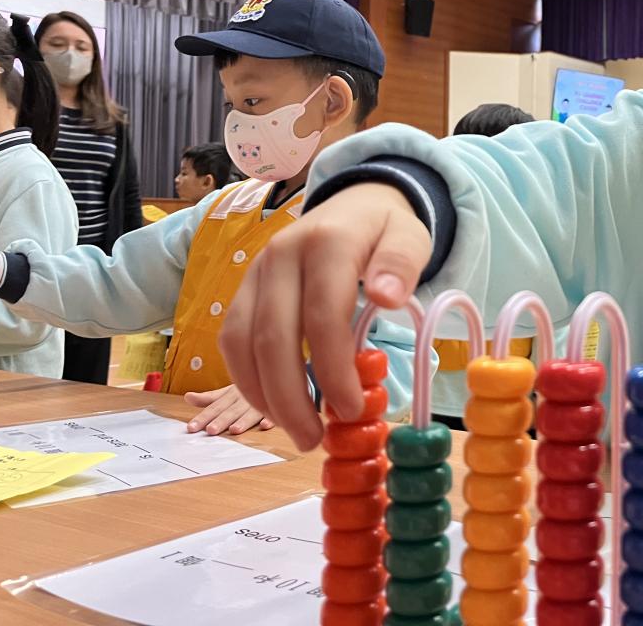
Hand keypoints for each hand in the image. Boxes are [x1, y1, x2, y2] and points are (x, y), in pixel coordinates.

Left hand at [184, 384, 273, 434]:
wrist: (272, 376)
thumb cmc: (247, 390)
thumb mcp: (227, 392)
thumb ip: (208, 398)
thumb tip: (188, 397)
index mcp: (232, 394)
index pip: (215, 406)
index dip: (203, 416)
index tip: (191, 427)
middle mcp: (245, 398)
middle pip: (231, 411)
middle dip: (221, 420)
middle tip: (210, 430)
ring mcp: (261, 403)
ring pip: (251, 412)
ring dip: (243, 420)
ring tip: (234, 430)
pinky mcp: (275, 408)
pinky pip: (274, 414)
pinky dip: (270, 418)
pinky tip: (265, 425)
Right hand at [220, 183, 429, 450]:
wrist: (355, 203)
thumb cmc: (385, 231)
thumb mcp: (411, 238)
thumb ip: (401, 264)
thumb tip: (386, 298)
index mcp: (327, 242)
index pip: (323, 315)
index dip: (333, 369)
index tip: (352, 410)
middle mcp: (281, 254)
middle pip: (273, 337)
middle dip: (291, 397)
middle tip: (314, 440)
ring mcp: (256, 271)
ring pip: (243, 343)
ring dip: (265, 396)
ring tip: (297, 431)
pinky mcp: (244, 289)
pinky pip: (232, 340)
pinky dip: (247, 379)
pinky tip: (275, 405)